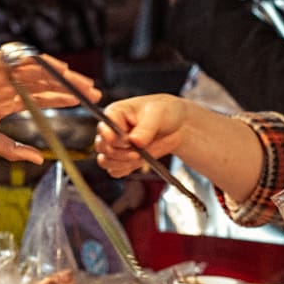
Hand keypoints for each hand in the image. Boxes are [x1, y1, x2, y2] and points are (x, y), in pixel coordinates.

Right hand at [0, 48, 101, 162]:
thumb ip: (14, 149)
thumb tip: (40, 159)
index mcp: (4, 100)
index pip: (41, 98)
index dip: (62, 100)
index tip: (83, 104)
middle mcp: (6, 83)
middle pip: (45, 84)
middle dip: (70, 88)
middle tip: (95, 93)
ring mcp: (1, 71)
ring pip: (39, 72)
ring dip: (63, 77)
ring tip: (84, 83)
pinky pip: (24, 61)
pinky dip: (43, 65)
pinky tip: (61, 71)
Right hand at [94, 92, 263, 202]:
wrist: (181, 125)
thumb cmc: (170, 112)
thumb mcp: (162, 113)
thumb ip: (147, 127)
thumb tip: (135, 141)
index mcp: (115, 112)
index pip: (102, 127)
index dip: (113, 138)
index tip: (131, 143)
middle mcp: (112, 128)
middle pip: (102, 148)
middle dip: (122, 153)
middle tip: (142, 152)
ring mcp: (116, 145)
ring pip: (108, 162)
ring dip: (125, 164)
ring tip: (144, 158)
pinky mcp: (123, 159)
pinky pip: (116, 171)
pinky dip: (127, 171)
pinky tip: (140, 165)